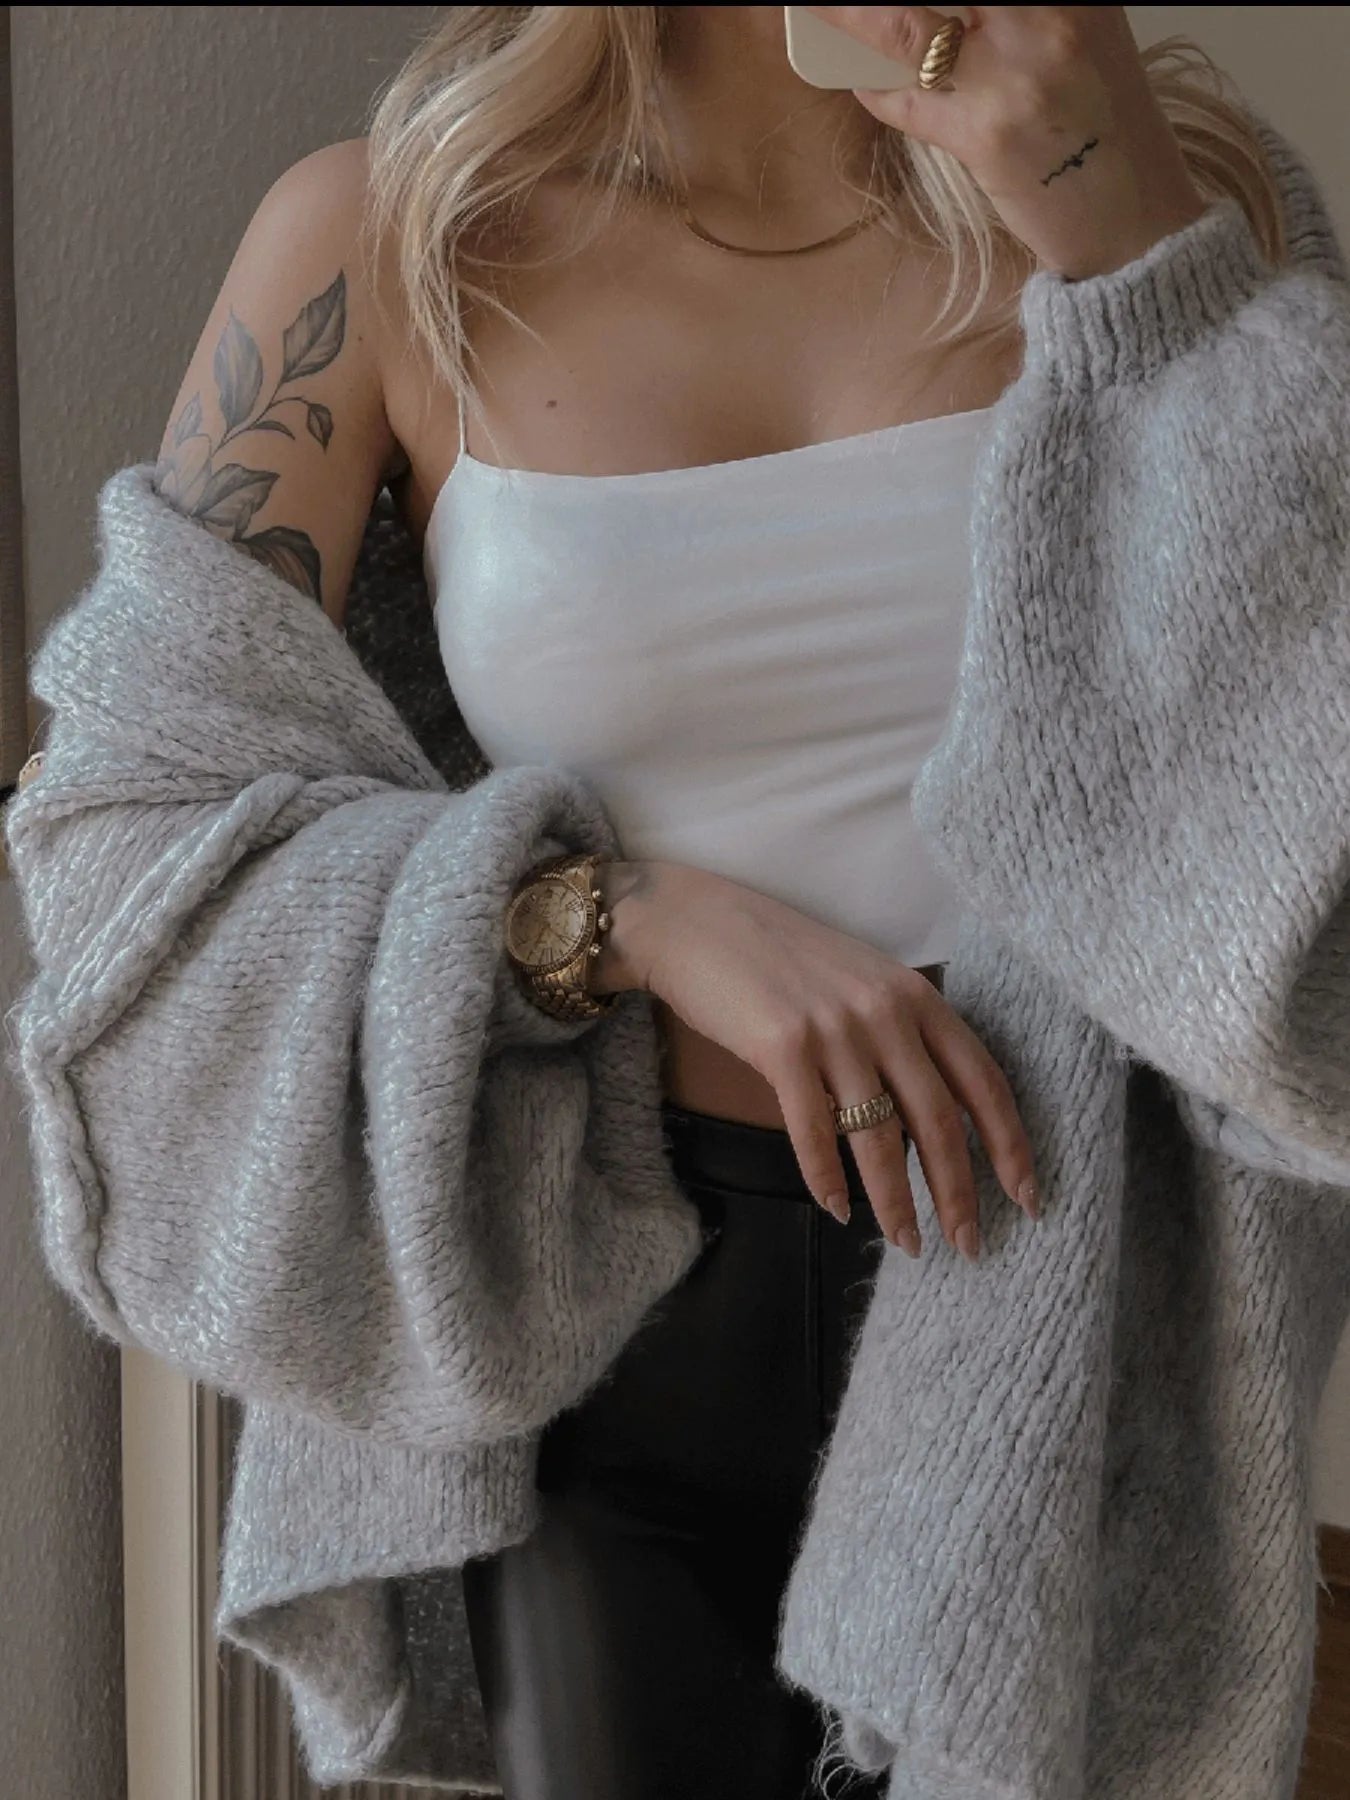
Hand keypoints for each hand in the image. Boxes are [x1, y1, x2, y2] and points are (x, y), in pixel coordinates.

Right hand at [600, 859, 1039, 1259]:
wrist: (698, 923)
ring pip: (880, 1138)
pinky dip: (827, 1179)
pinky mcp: (781, 1048)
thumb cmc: (780, 958)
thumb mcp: (862, 982)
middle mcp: (884, 1012)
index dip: (1010, 1145)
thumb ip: (901, 1035)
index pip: (984, 1081)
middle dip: (959, 1193)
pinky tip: (837, 1210)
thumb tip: (932, 1120)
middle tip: (970, 1245)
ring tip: (908, 1244)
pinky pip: (814, 1132)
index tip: (1028, 1197)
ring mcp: (834, 1030)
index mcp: (916, 995)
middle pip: (939, 1121)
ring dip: (896, 1202)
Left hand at [805, 6, 1209, 278]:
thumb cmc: (1106, 134)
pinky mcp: (986, 135)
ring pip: (903, 26)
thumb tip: (950, 7)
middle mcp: (1048, 14)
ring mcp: (1015, 73)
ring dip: (849, 16)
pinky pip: (905, 100)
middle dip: (873, 0)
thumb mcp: (1083, 37)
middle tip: (831, 1)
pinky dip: (875, 88)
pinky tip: (859, 79)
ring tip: (820, 11)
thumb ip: (1022, 10)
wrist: (1137, 227)